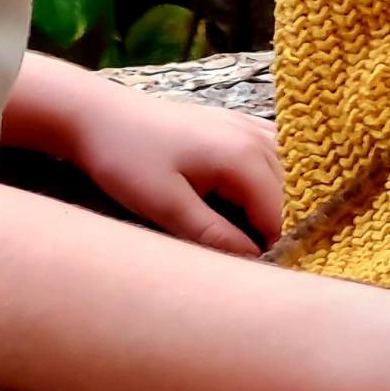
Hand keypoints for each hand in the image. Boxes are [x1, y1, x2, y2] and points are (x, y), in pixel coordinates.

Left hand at [64, 94, 284, 255]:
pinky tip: (259, 199)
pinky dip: (277, 177)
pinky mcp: (235, 123)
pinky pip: (275, 152)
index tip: (263, 276)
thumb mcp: (165, 205)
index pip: (282, 214)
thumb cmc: (126, 159)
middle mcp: (255, 136)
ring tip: (261, 237)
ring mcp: (247, 125)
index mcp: (242, 158)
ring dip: (283, 203)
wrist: (97, 114)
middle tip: (261, 263)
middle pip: (292, 193)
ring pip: (289, 172)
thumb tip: (256, 260)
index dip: (277, 248)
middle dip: (284, 227)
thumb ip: (214, 235)